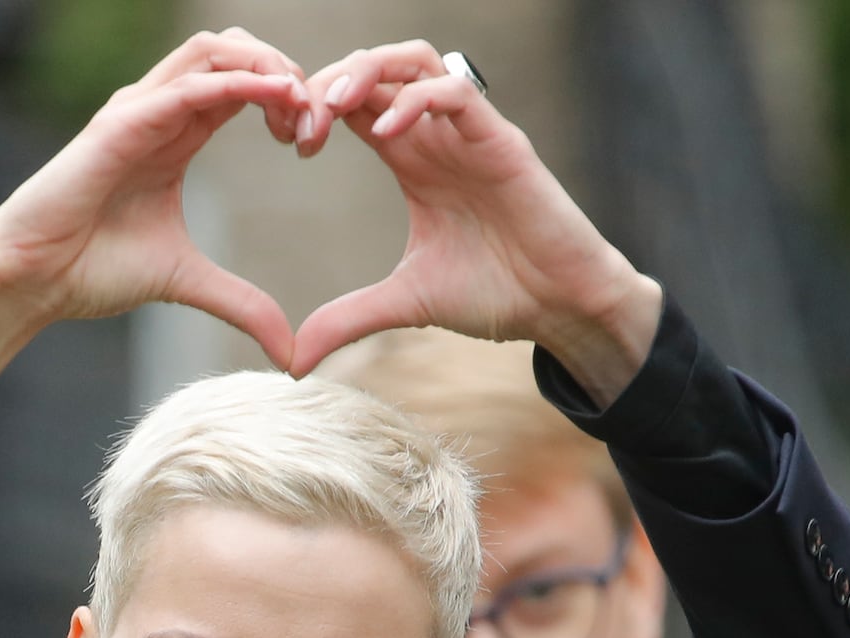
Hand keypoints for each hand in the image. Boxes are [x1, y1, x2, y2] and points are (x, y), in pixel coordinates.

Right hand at [0, 29, 306, 387]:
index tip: (312, 145)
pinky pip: (188, 85)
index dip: (289, 100)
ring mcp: (139, 109)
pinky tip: (277, 101)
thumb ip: (243, 306)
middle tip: (315, 124)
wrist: (33, 280)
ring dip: (269, 68)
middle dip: (288, 73)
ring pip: (216, 49)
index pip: (245, 83)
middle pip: (237, 50)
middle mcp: (160, 109)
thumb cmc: (92, 270)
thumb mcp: (189, 284)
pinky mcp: (121, 123)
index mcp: (178, 133)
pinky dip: (239, 83)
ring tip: (301, 106)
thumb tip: (290, 353)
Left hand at [288, 42, 660, 401]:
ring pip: (416, 61)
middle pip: (376, 68)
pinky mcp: (502, 142)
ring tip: (332, 105)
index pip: (354, 103)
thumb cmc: (495, 294)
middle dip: (327, 80)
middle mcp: (436, 137)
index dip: (314, 107)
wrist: (559, 308)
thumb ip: (348, 319)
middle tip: (298, 121)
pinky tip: (386, 131)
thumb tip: (294, 363)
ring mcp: (469, 134)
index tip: (290, 141)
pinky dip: (417, 98)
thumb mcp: (403, 304)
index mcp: (411, 160)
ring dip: (367, 70)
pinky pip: (458, 92)